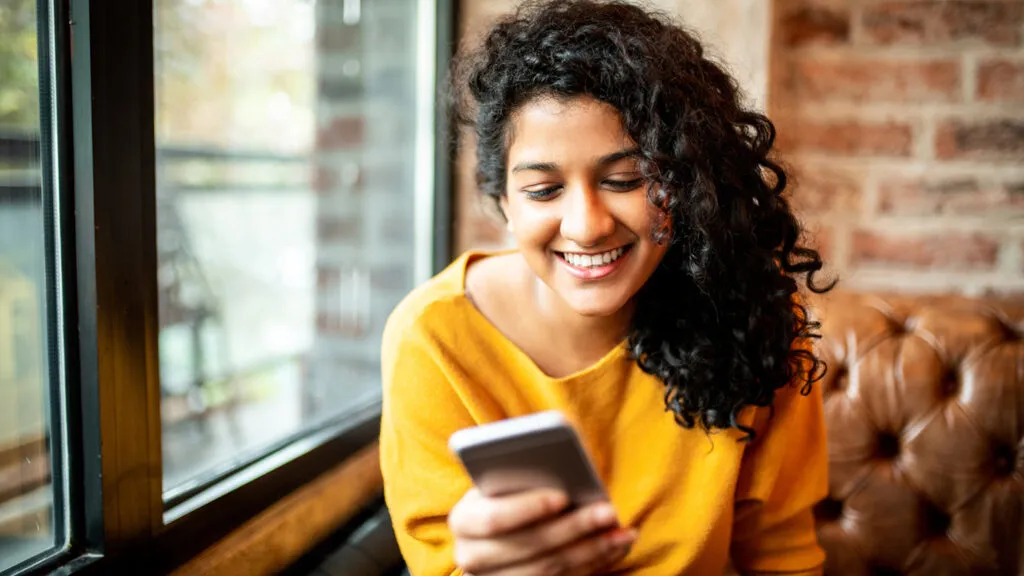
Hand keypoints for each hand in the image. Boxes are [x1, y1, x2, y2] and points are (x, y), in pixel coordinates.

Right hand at [449, 488, 635, 574]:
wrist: (497, 534)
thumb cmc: (505, 494)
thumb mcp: (502, 481)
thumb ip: (520, 474)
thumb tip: (562, 467)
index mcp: (464, 521)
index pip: (494, 519)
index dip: (528, 508)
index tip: (562, 496)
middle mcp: (473, 558)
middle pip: (530, 547)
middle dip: (574, 528)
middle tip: (609, 511)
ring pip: (549, 570)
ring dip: (593, 550)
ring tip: (623, 530)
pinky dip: (594, 563)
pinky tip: (616, 545)